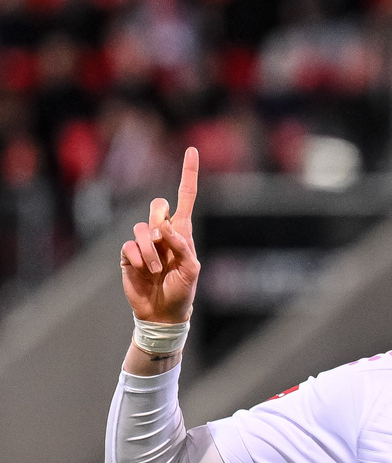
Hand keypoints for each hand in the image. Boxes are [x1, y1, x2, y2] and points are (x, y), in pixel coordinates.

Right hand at [120, 148, 199, 322]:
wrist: (162, 313)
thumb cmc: (182, 292)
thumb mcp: (191, 271)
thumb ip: (182, 247)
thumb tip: (165, 227)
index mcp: (183, 232)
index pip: (185, 197)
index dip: (188, 173)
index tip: (192, 150)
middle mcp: (163, 233)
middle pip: (157, 206)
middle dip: (159, 219)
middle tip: (164, 241)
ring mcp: (144, 243)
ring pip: (141, 228)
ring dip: (150, 251)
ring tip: (156, 270)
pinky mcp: (128, 255)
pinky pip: (128, 245)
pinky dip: (137, 258)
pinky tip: (143, 271)